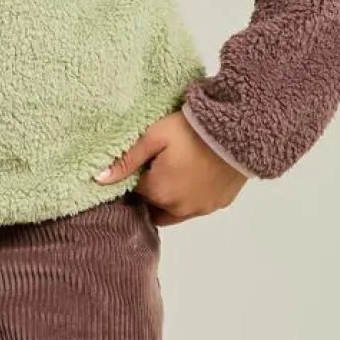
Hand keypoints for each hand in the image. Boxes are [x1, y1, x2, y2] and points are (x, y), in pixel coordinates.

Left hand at [94, 109, 247, 225]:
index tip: (143, 160)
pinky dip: (192, 196)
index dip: (136, 176)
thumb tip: (98, 180)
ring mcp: (201, 209)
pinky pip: (197, 206)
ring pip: (175, 210)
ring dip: (171, 197)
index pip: (134, 192)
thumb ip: (126, 160)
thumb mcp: (154, 136)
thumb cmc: (192, 129)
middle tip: (159, 164)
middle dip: (152, 190)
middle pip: (154, 204)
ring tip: (177, 170)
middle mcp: (178, 208)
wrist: (241, 129)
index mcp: (158, 193)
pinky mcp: (219, 204)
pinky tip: (196, 175)